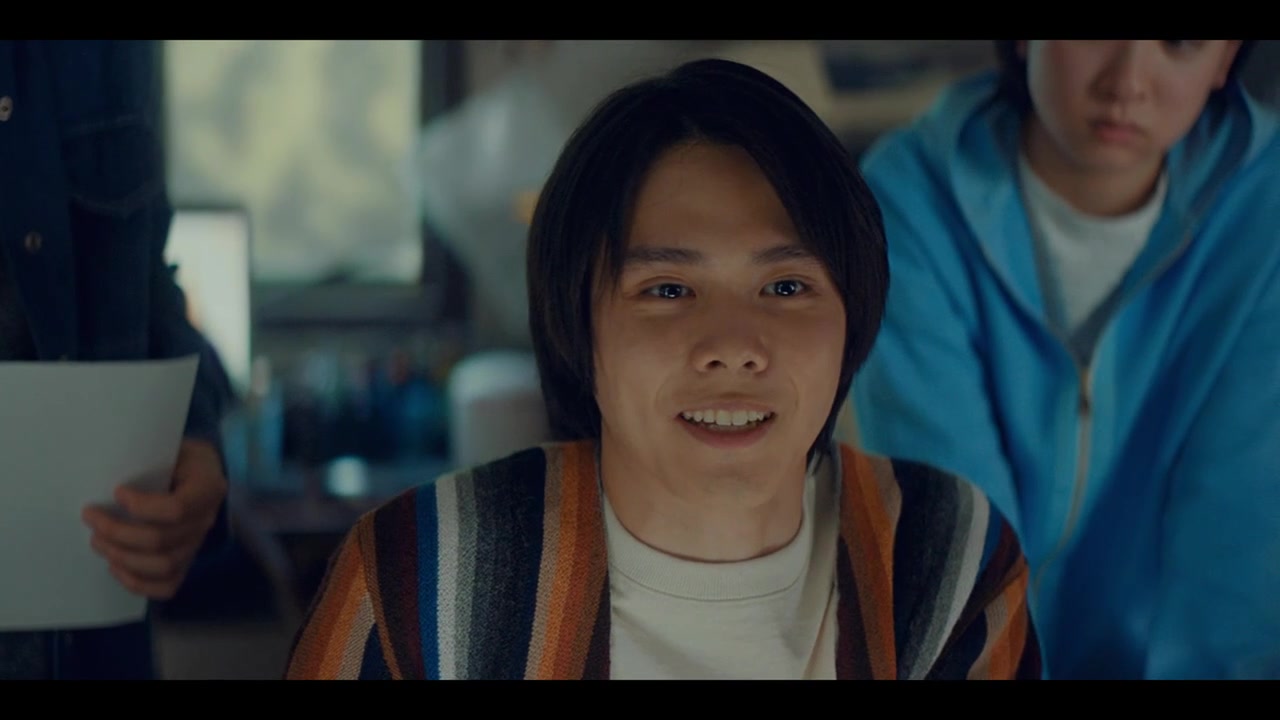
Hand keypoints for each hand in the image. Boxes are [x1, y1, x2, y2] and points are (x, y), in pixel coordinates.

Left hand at [82, 438, 227, 599]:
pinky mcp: (186, 561)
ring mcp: (197, 544)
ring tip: (98, 541)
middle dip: (118, 532)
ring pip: (162, 565)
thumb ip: (148, 460)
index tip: (116, 492)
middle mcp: (207, 520)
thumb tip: (109, 475)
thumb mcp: (170, 446)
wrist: (197, 470)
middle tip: (91, 517)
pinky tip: (115, 566)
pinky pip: (167, 585)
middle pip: (162, 540)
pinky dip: (138, 582)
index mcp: (208, 488)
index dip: (142, 507)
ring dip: (122, 556)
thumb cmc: (177, 456)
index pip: (177, 509)